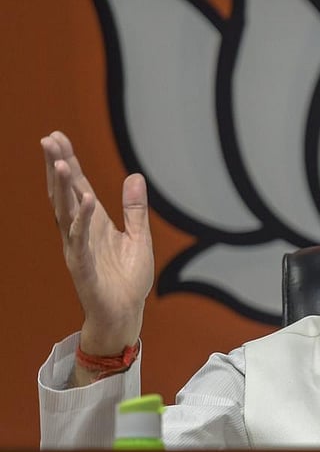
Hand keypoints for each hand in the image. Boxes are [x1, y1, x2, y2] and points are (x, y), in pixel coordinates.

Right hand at [41, 131, 153, 362]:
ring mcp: (78, 248)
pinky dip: (82, 219)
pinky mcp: (83, 266)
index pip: (77, 187)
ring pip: (66, 213)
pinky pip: (81, 239)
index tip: (57, 137)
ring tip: (62, 162)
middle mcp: (81, 232)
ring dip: (64, 188)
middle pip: (65, 194)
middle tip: (48, 140)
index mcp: (94, 223)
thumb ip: (135, 209)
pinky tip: (85, 200)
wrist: (125, 313)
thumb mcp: (139, 237)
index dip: (68, 162)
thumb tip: (134, 176)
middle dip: (57, 167)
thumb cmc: (128, 279)